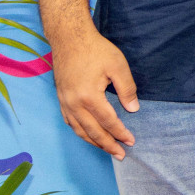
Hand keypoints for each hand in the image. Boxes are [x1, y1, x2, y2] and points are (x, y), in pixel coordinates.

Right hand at [51, 29, 137, 159]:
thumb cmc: (96, 50)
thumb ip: (126, 89)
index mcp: (89, 97)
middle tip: (121, 155)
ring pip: (80, 130)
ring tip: (107, 150)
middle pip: (93, 131)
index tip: (131, 142)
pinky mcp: (61, 99)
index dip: (120, 133)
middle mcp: (74, 104)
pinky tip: (89, 136)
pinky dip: (81, 132)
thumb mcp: (117, 66)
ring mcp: (65, 103)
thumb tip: (133, 109)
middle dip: (108, 145)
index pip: (108, 122)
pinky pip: (70, 122)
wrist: (69, 39)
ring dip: (94, 142)